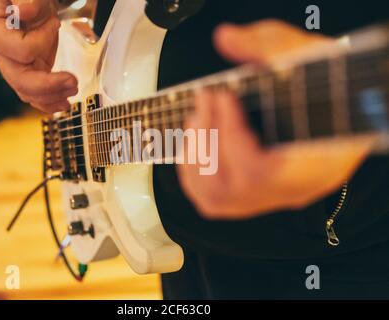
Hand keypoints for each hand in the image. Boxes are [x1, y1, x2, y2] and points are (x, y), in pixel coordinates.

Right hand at [0, 0, 77, 112]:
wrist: (33, 5)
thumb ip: (26, 0)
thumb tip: (23, 11)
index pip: (22, 50)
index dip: (42, 41)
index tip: (56, 23)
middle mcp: (2, 55)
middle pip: (20, 81)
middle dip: (49, 85)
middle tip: (73, 81)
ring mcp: (14, 68)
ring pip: (29, 93)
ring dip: (53, 96)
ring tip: (73, 89)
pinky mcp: (29, 75)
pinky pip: (35, 96)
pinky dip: (49, 103)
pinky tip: (64, 104)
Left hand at [177, 20, 375, 219]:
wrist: (339, 108)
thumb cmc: (331, 89)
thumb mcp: (309, 58)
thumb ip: (269, 45)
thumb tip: (227, 39)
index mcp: (316, 165)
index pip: (258, 169)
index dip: (229, 133)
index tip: (222, 95)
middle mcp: (291, 190)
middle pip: (230, 187)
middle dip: (206, 138)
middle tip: (205, 99)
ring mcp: (270, 196)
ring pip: (215, 198)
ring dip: (194, 154)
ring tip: (199, 116)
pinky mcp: (254, 193)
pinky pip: (212, 198)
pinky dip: (193, 169)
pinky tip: (197, 137)